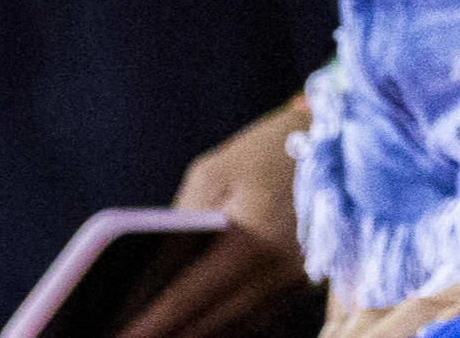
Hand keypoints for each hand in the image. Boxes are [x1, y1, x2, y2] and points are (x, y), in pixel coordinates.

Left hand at [108, 97, 314, 337]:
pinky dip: (221, 331)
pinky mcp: (301, 289)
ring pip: (232, 329)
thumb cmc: (269, 150)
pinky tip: (191, 331)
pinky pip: (254, 322)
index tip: (116, 336)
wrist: (344, 141)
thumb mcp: (216, 171)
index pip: (188, 295)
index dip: (149, 322)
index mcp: (254, 242)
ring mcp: (294, 287)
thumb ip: (180, 219)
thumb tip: (146, 273)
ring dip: (191, 336)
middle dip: (164, 335)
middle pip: (209, 322)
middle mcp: (278, 274)